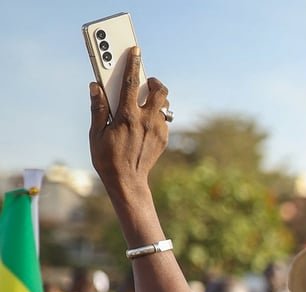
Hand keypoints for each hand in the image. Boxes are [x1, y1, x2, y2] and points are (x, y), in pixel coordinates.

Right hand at [88, 47, 169, 196]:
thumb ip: (98, 108)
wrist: (127, 182)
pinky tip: (144, 120)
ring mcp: (158, 130)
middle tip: (145, 80)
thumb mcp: (96, 133)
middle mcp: (147, 121)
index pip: (130, 83)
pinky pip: (163, 119)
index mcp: (128, 116)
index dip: (133, 64)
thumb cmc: (107, 157)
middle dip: (154, 81)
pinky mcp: (164, 139)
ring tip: (143, 101)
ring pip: (165, 105)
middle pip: (160, 90)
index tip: (135, 50)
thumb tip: (95, 87)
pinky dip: (156, 114)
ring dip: (156, 99)